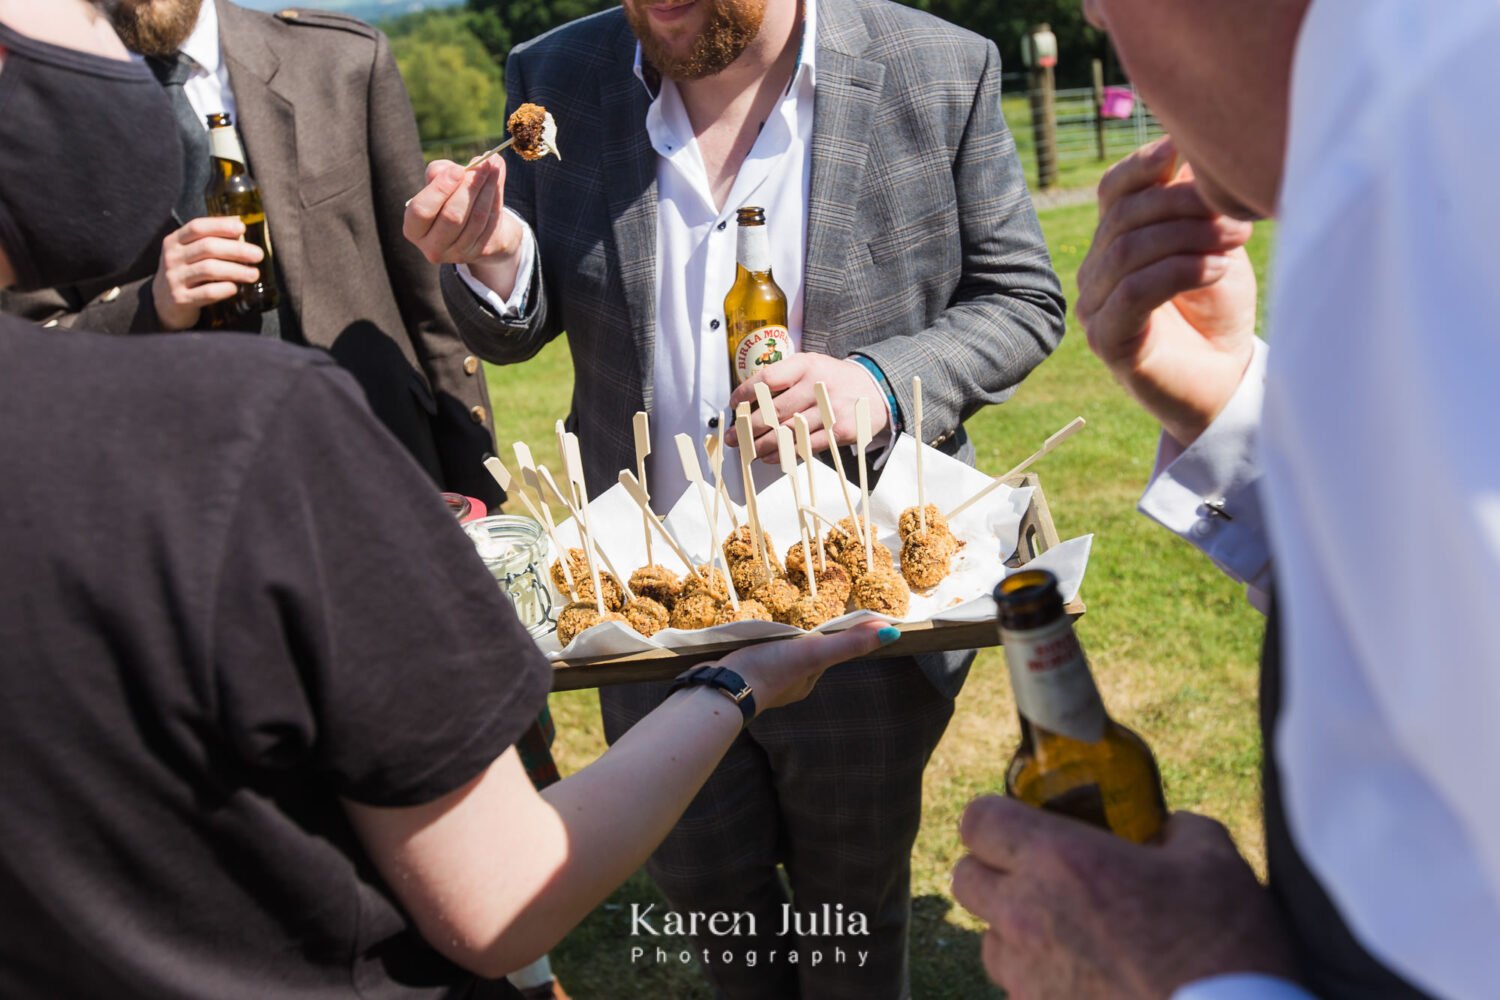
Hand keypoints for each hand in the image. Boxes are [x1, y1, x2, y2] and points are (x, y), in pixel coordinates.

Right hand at [151, 217, 263, 330]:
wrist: (164, 303)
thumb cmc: (186, 272)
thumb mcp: (190, 253)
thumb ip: (211, 240)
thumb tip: (241, 228)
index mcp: (174, 241)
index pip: (197, 227)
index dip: (220, 225)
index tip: (242, 227)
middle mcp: (172, 257)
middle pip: (207, 248)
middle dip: (236, 250)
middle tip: (258, 255)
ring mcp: (174, 278)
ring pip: (209, 269)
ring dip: (236, 270)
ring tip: (254, 274)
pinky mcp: (180, 299)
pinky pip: (207, 292)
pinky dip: (225, 289)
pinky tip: (236, 288)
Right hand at [403, 157, 524, 294]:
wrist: (473, 224)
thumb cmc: (448, 197)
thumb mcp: (438, 183)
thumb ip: (439, 172)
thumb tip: (456, 169)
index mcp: (414, 229)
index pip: (422, 210)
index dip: (440, 189)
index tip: (457, 169)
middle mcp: (433, 247)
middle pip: (452, 216)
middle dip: (469, 187)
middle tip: (482, 164)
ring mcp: (458, 253)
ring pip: (476, 218)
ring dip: (488, 188)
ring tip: (493, 165)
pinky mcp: (480, 252)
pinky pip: (491, 222)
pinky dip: (496, 198)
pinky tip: (497, 179)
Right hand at [721, 621, 896, 711]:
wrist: (721, 688)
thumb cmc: (771, 669)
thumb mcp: (815, 652)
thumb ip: (850, 643)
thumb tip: (892, 633)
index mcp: (806, 682)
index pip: (822, 654)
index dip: (825, 637)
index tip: (825, 620)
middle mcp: (787, 686)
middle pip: (799, 656)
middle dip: (798, 640)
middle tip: (793, 620)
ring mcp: (761, 682)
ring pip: (775, 658)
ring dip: (774, 644)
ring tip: (768, 628)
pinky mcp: (739, 676)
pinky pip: (753, 659)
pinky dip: (753, 648)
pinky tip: (745, 639)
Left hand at [725, 354, 889, 460]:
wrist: (876, 390)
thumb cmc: (833, 380)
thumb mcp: (811, 366)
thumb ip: (783, 379)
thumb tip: (748, 403)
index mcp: (807, 365)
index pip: (768, 379)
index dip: (746, 394)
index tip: (734, 405)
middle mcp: (818, 385)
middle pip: (774, 410)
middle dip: (748, 427)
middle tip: (734, 437)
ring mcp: (831, 409)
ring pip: (788, 432)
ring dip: (763, 445)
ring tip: (749, 450)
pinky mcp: (840, 431)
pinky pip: (805, 446)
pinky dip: (783, 454)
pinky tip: (770, 457)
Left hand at [952, 797, 1298, 998]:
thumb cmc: (1224, 946)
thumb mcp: (1212, 859)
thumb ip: (1174, 829)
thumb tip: (1164, 830)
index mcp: (1058, 861)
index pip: (977, 821)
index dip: (994, 817)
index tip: (1019, 822)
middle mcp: (1025, 915)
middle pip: (964, 878)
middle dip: (993, 870)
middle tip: (1039, 875)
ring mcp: (1026, 976)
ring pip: (988, 940)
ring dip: (1014, 931)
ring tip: (1068, 935)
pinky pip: (1017, 991)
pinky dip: (1040, 982)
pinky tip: (1087, 982)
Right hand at [1076, 137, 1258, 447]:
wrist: (1223, 381)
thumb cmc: (1219, 310)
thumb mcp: (1213, 243)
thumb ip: (1196, 202)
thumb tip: (1191, 142)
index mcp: (1116, 240)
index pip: (1114, 190)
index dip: (1145, 165)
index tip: (1186, 149)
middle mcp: (1096, 270)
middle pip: (1124, 216)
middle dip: (1185, 206)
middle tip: (1240, 218)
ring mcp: (1094, 306)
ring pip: (1127, 251)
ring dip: (1188, 239)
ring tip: (1236, 242)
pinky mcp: (1107, 340)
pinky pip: (1132, 292)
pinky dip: (1178, 272)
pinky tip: (1217, 271)